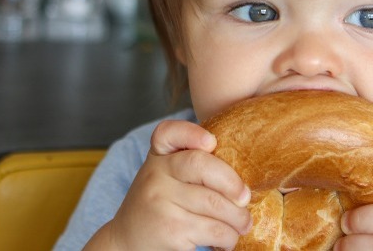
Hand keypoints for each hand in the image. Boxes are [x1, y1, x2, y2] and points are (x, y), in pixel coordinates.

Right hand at [84, 120, 252, 249]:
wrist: (127, 240)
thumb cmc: (159, 204)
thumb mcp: (166, 176)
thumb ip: (192, 164)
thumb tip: (243, 176)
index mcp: (158, 156)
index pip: (167, 132)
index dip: (191, 133)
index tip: (211, 142)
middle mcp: (155, 175)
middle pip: (201, 165)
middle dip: (232, 182)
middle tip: (245, 198)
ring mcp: (160, 202)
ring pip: (214, 204)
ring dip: (238, 218)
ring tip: (243, 223)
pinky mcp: (170, 230)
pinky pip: (213, 230)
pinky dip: (229, 237)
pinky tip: (228, 239)